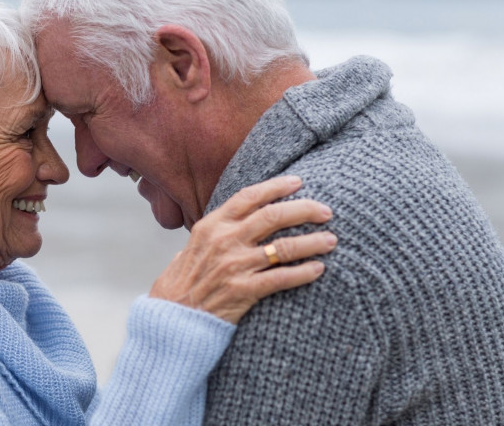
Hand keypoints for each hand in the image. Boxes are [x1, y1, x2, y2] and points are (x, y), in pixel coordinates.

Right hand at [148, 175, 335, 323]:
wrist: (172, 320)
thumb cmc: (181, 285)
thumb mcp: (192, 248)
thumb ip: (214, 233)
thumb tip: (235, 220)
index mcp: (210, 226)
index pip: (248, 197)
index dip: (276, 187)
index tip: (298, 182)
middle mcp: (223, 241)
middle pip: (272, 216)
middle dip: (304, 209)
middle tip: (326, 211)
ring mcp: (234, 266)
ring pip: (284, 247)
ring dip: (312, 242)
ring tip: (331, 240)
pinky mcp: (243, 291)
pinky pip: (282, 278)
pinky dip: (304, 272)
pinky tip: (318, 269)